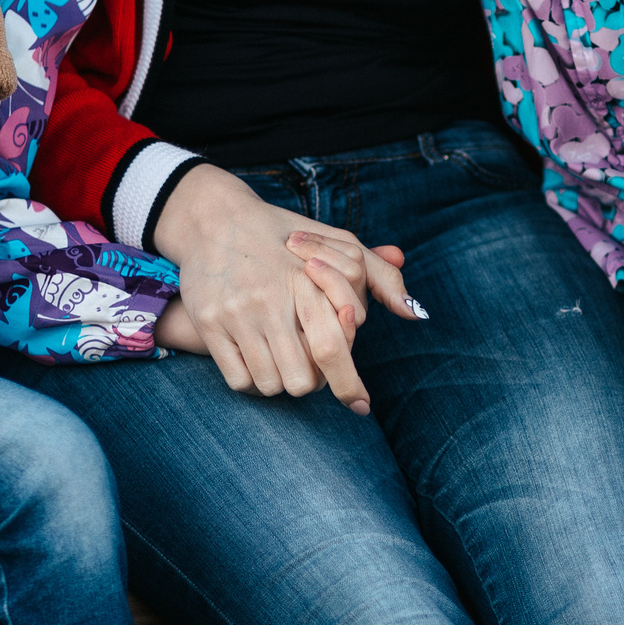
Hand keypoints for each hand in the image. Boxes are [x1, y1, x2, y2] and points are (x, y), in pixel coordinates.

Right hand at [153, 165, 418, 413]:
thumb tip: (414, 312)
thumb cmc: (285, 235)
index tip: (360, 405)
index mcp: (307, 279)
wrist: (214, 219)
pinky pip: (239, 380)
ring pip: (271, 384)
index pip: (332, 347)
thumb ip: (377, 276)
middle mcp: (271, 298)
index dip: (349, 384)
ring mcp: (237, 313)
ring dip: (282, 382)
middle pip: (303, 378)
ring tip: (284, 359)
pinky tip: (259, 360)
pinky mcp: (209, 323)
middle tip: (313, 370)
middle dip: (315, 382)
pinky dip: (252, 380)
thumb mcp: (336, 242)